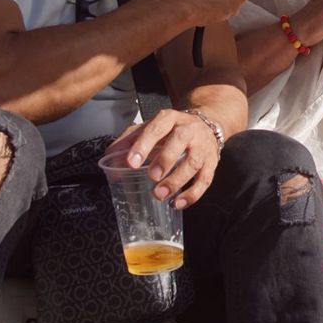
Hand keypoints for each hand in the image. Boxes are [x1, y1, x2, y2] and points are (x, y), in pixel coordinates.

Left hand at [107, 108, 221, 208]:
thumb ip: (130, 140)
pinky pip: (205, 179)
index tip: (131, 163)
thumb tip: (110, 157)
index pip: (156, 129)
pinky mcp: (212, 162)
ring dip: (177, 180)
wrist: (208, 123)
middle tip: (151, 177)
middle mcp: (188, 130)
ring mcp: (202, 146)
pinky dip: (193, 194)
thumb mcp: (151, 127)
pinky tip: (178, 203)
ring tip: (161, 195)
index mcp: (170, 119)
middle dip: (165, 160)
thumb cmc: (172, 130)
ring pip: (193, 162)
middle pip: (179, 141)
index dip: (143, 145)